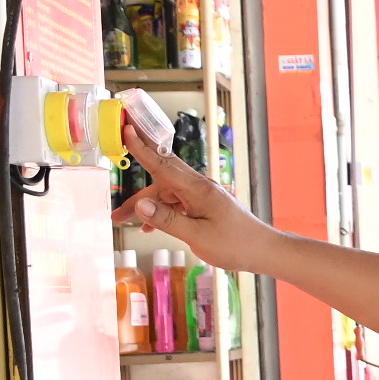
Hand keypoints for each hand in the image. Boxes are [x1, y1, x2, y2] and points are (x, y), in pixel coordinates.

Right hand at [111, 123, 278, 273]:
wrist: (264, 250)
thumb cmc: (235, 245)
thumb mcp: (197, 236)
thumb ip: (167, 220)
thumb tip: (141, 205)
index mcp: (198, 190)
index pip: (163, 164)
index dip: (142, 148)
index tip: (127, 128)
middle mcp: (200, 187)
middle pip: (159, 181)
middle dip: (135, 193)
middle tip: (115, 206)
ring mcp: (203, 195)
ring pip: (166, 194)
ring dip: (146, 207)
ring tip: (123, 221)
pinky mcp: (206, 204)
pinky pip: (177, 203)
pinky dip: (162, 212)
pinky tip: (150, 227)